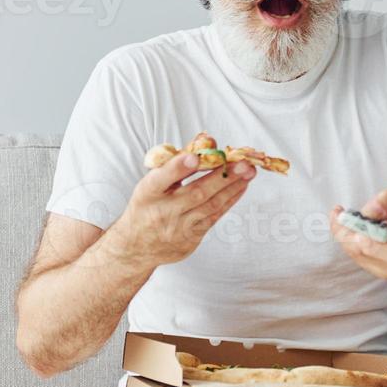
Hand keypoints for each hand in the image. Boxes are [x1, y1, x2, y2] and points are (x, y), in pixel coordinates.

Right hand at [108, 152, 255, 268]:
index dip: (177, 168)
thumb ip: (177, 162)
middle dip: (222, 177)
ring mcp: (178, 227)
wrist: (137, 246)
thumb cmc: (148, 205)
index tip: (194, 158)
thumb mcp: (152, 183)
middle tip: (243, 163)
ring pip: (210, 206)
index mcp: (147, 193)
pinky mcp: (191, 238)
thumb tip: (207, 140)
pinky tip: (241, 187)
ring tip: (249, 172)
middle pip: (195, 193)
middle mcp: (162, 211)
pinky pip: (214, 217)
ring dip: (232, 187)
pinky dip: (229, 200)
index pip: (161, 179)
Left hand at [330, 185, 386, 279]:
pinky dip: (347, 238)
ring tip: (346, 214)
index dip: (370, 239)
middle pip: (364, 252)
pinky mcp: (375, 269)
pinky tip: (351, 224)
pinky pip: (353, 254)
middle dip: (347, 230)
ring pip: (353, 252)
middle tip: (339, 210)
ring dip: (344, 232)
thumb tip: (369, 212)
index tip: (356, 218)